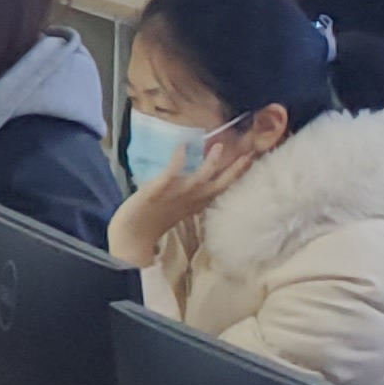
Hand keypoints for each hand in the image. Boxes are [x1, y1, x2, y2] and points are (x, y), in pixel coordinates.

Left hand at [105, 126, 272, 262]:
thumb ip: (189, 196)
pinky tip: (182, 148)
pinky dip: (177, 161)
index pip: (222, 186)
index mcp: (196, 203)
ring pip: (198, 179)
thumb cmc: (152, 222)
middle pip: (218, 183)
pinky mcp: (156, 191)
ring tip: (220, 147)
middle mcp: (190, 199)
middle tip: (250, 152)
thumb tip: (200, 180)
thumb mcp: (177, 207)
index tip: (253, 158)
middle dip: (235, 169)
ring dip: (210, 164)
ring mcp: (174, 195)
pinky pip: (170, 174)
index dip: (238, 173)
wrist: (130, 237)